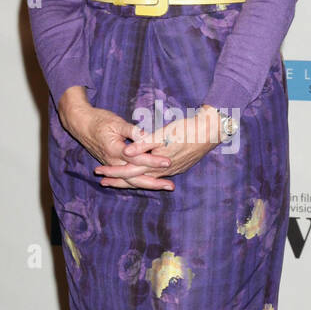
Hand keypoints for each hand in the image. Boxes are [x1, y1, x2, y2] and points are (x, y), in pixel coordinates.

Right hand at [57, 88, 174, 190]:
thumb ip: (133, 131)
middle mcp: (113, 162)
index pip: (137, 158)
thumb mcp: (116, 122)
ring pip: (131, 180)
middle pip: (135, 177)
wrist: (80, 124)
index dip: (153, 160)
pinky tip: (151, 185)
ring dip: (149, 184)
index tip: (168, 161)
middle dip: (154, 182)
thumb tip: (147, 137)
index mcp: (114, 150)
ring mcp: (112, 166)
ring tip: (165, 186)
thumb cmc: (99, 120)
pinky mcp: (112, 166)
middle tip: (171, 186)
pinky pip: (126, 178)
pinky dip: (139, 183)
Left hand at [95, 106, 221, 188]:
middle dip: (118, 180)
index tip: (99, 173)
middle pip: (136, 179)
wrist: (211, 131)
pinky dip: (145, 177)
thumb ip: (144, 143)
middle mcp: (164, 170)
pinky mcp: (178, 166)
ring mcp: (172, 170)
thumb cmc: (187, 128)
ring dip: (130, 180)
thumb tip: (127, 153)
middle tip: (102, 181)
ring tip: (116, 180)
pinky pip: (156, 176)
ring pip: (146, 179)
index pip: (130, 171)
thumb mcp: (164, 134)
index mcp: (158, 162)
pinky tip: (142, 176)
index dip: (114, 172)